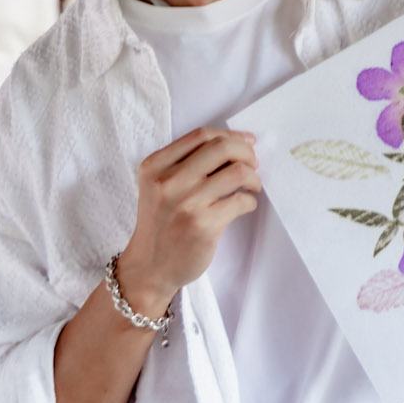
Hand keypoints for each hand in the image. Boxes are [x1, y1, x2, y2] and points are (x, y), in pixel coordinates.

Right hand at [118, 127, 260, 305]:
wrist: (149, 267)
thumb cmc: (160, 223)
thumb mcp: (159, 186)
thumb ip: (186, 163)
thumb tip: (236, 144)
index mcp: (155, 166)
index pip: (201, 135)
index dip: (230, 135)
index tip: (246, 142)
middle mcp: (168, 181)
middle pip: (222, 148)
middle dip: (246, 153)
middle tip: (253, 164)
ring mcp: (186, 203)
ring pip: (238, 172)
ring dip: (253, 178)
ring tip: (252, 187)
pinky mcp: (204, 225)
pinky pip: (241, 201)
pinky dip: (249, 201)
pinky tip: (243, 206)